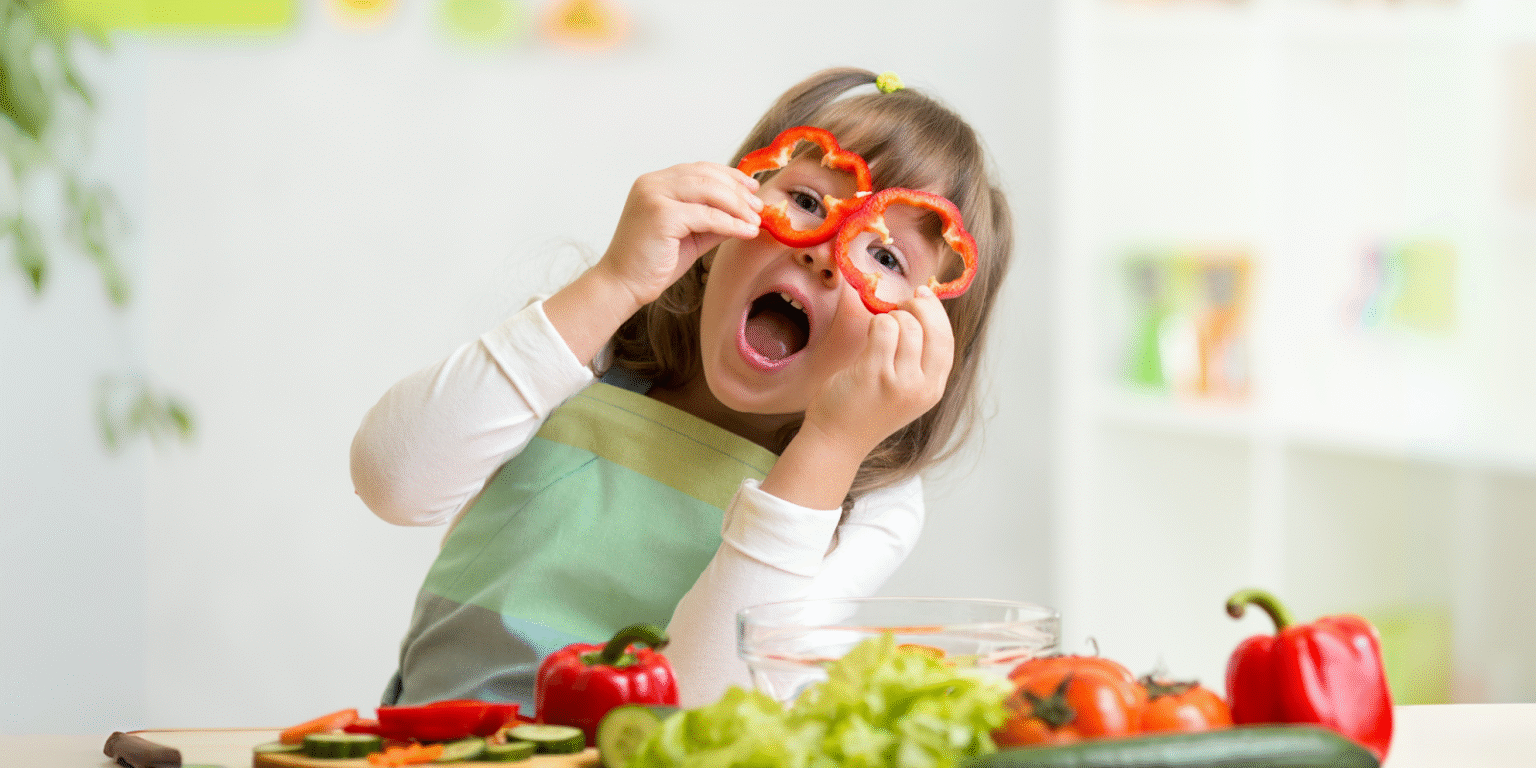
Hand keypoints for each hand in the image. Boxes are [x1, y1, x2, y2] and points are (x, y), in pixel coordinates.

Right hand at [594, 162, 762, 307]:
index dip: (730, 175)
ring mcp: (654, 196)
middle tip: (758, 207)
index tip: (752, 188)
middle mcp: (652, 183)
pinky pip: (707, 216)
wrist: (622, 285)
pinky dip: (731, 223)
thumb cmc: (653, 262)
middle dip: (738, 191)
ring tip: (755, 221)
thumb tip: (746, 212)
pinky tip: (745, 232)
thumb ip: (713, 219)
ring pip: (709, 191)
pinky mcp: (661, 215)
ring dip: (738, 206)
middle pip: (707, 176)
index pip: (700, 169)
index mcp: (655, 182)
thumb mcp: (690, 234)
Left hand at [803, 285, 955, 460]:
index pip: (947, 342)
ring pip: (906, 325)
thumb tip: (922, 310)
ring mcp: (899, 382)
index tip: (923, 295)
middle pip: (933, 330)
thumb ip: (917, 360)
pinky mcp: (874, 374)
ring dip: (890, 318)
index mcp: (933, 390)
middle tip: (899, 306)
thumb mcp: (905, 391)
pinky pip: (883, 328)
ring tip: (878, 330)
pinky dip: (876, 323)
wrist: (837, 440)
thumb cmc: (866, 409)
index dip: (937, 314)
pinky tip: (868, 334)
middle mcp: (921, 387)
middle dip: (918, 308)